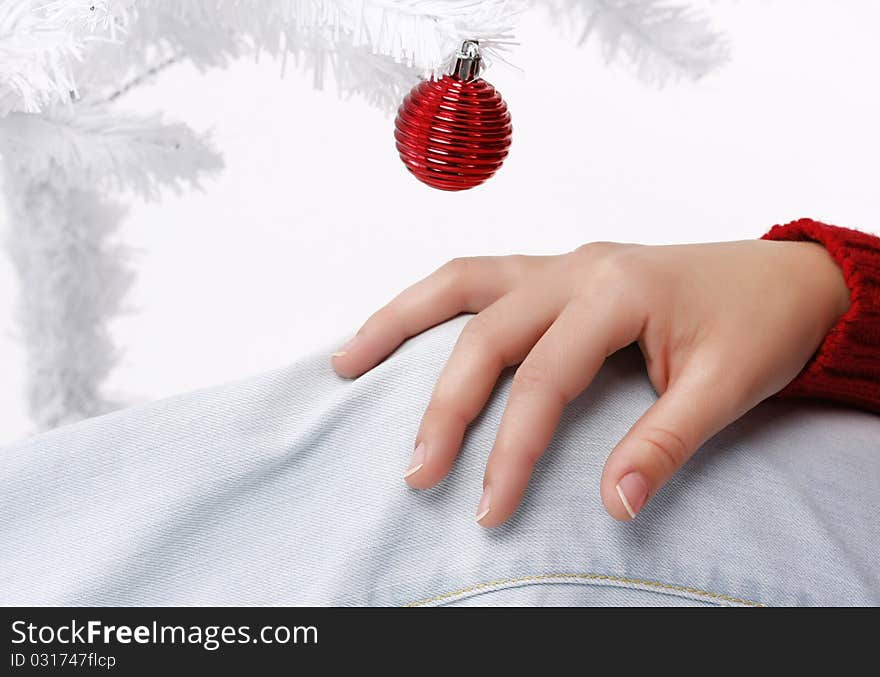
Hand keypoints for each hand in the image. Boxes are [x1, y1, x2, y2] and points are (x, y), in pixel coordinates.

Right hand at [331, 240, 849, 525]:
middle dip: (445, 405)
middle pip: (486, 333)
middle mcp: (577, 267)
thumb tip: (612, 506)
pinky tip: (404, 327)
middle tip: (417, 470)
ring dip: (401, 321)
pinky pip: (480, 277)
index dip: (512, 449)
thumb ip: (663, 444)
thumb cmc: (757, 323)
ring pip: (463, 282)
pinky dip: (433, 303)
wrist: (785, 279)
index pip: (546, 379)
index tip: (490, 507)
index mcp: (618, 290)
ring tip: (348, 360)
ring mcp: (563, 263)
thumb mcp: (725, 388)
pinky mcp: (557, 270)